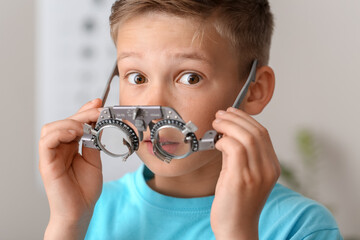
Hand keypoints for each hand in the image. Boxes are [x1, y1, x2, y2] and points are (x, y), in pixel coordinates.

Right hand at [39, 99, 102, 238]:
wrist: (81, 211)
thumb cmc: (85, 189)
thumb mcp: (94, 160)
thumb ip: (93, 143)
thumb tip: (97, 125)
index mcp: (69, 146)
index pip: (73, 122)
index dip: (84, 110)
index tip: (99, 103)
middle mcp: (58, 149)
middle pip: (63, 122)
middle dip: (82, 114)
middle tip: (98, 111)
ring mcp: (51, 156)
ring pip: (51, 128)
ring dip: (70, 122)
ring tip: (86, 126)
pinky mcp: (46, 164)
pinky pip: (46, 142)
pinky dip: (60, 133)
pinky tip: (75, 133)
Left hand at [210, 107, 280, 239]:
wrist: (236, 229)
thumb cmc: (236, 202)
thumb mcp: (242, 174)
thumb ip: (239, 155)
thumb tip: (227, 133)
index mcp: (271, 167)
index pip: (263, 133)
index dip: (245, 119)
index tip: (231, 113)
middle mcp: (268, 169)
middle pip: (256, 131)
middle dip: (236, 118)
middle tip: (220, 114)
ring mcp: (256, 175)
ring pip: (246, 137)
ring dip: (228, 125)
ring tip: (216, 123)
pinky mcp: (241, 180)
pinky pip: (234, 148)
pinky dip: (224, 140)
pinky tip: (216, 142)